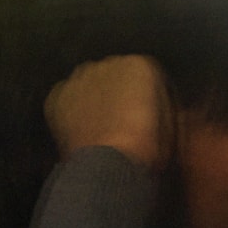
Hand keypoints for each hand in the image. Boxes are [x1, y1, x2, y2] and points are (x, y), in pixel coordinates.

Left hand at [45, 55, 172, 170]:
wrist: (109, 165)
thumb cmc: (146, 148)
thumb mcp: (169, 124)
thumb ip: (161, 104)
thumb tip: (154, 107)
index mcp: (141, 65)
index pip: (146, 76)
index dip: (146, 98)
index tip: (145, 116)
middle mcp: (108, 62)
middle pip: (115, 76)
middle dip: (117, 95)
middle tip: (120, 122)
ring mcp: (79, 78)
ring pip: (88, 85)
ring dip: (93, 100)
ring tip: (98, 128)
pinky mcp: (57, 96)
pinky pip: (66, 99)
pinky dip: (71, 111)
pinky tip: (80, 130)